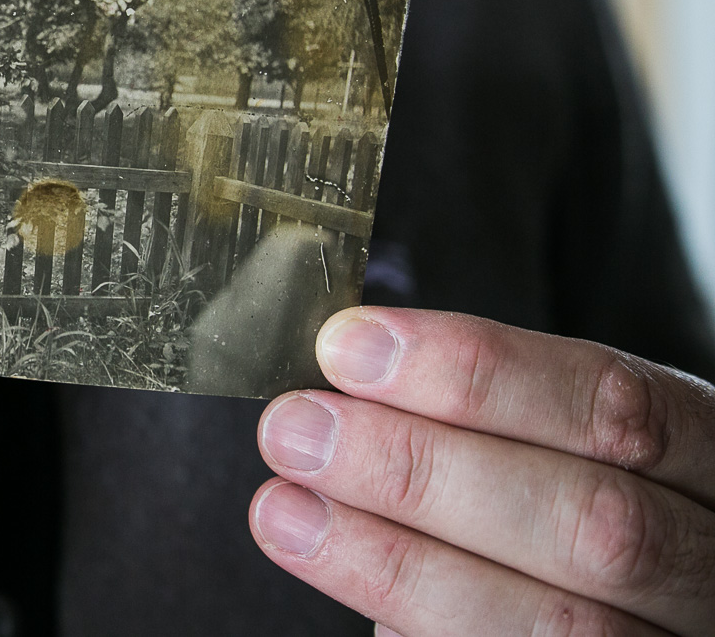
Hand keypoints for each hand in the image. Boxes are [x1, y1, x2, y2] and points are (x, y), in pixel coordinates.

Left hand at [249, 307, 714, 634]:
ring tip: (284, 511)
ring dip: (396, 560)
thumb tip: (347, 379)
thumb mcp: (563, 442)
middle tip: (295, 430)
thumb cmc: (570, 500)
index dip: (477, 371)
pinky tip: (348, 586)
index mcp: (711, 461)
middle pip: (590, 522)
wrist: (623, 605)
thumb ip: (484, 418)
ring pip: (558, 625)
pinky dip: (422, 627)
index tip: (347, 347)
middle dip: (422, 468)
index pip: (614, 407)